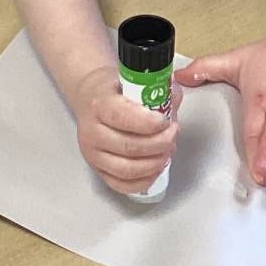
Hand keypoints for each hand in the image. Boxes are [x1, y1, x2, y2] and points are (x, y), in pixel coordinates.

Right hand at [75, 62, 179, 195]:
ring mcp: (92, 154)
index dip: (148, 123)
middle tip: (173, 134)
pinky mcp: (97, 170)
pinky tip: (157, 167)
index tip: (165, 121)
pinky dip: (145, 180)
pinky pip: (122, 185)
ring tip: (168, 150)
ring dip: (155, 163)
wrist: (92, 99)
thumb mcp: (138, 80)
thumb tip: (174, 103)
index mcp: (99, 104)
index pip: (121, 117)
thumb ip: (160, 89)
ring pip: (127, 169)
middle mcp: (91, 131)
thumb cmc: (117, 91)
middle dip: (159, 143)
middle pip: (128, 147)